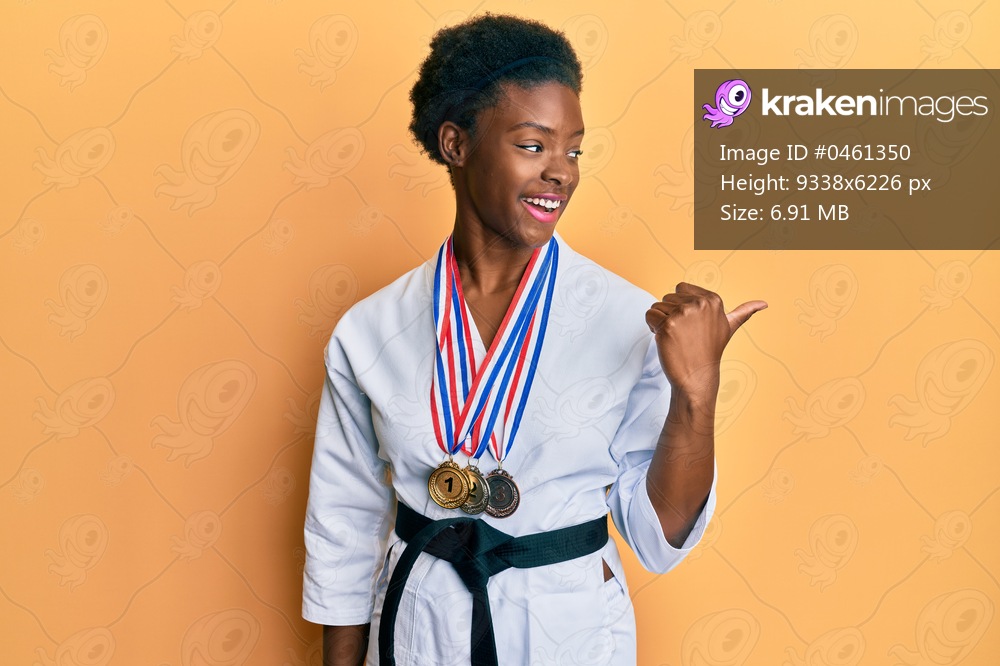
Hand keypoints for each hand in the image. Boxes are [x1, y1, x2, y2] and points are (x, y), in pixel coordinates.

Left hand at [645, 283, 766, 401]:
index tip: (692, 324)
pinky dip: (652, 327)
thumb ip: (744, 312)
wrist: (697, 377)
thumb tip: (764, 303)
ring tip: (676, 337)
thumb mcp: (729, 327)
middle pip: (667, 297)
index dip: (681, 305)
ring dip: (660, 322)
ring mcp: (683, 314)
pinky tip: (666, 340)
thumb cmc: (709, 351)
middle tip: (683, 333)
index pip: (681, 288)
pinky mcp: (668, 325)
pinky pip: (650, 315)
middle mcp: (699, 303)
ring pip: (657, 306)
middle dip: (670, 314)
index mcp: (713, 299)